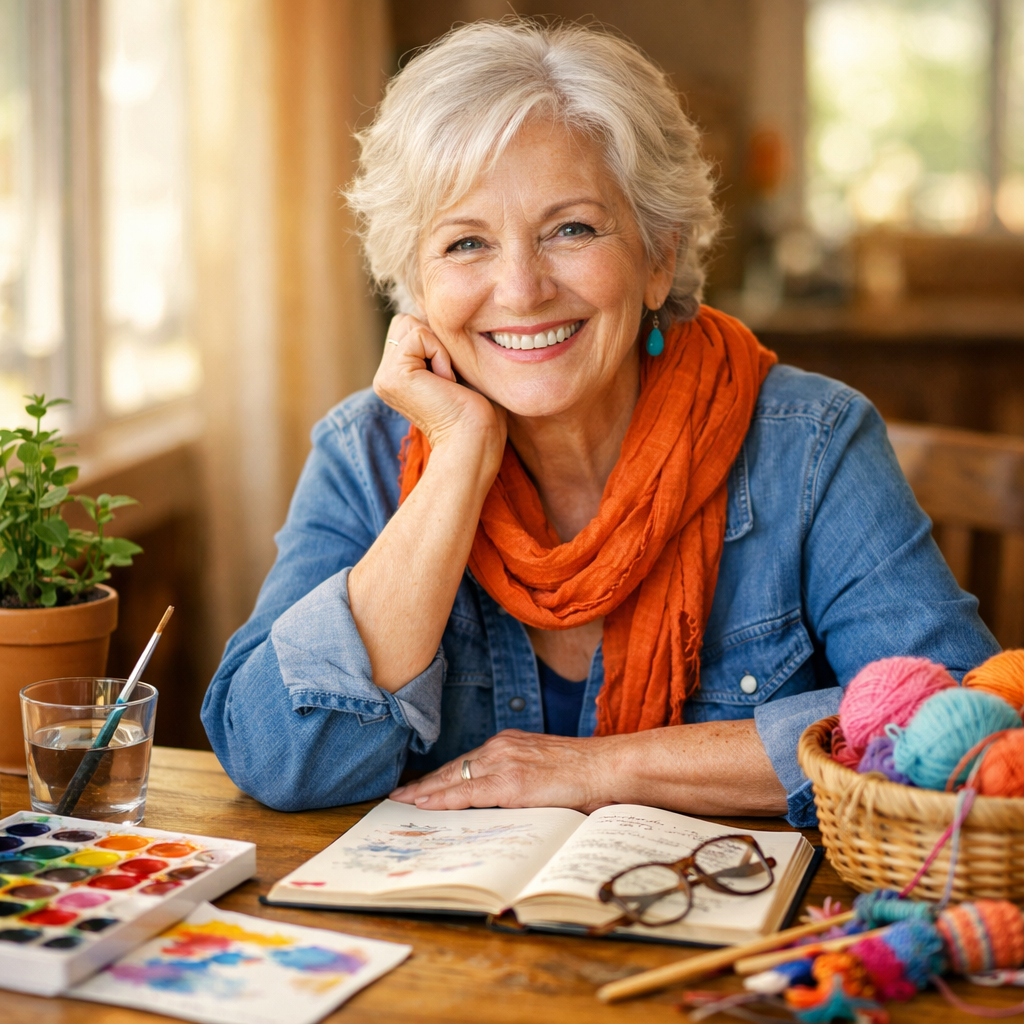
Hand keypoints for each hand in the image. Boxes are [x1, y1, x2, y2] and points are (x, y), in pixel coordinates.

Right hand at [374, 314, 505, 460]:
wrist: (476, 440)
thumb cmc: (478, 412)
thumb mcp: (455, 369)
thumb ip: (438, 345)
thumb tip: (432, 311)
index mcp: (397, 376)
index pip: (412, 327)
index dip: (439, 341)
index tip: (452, 379)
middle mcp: (384, 376)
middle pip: (406, 319)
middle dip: (435, 339)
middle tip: (449, 378)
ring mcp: (384, 376)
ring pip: (410, 322)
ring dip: (439, 347)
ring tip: (447, 380)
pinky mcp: (392, 376)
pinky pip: (419, 334)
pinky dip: (440, 353)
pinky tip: (446, 382)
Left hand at [389, 729, 620, 812]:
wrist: (609, 767)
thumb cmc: (587, 774)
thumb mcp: (547, 770)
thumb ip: (523, 779)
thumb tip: (507, 802)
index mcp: (510, 743)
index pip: (466, 762)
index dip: (441, 777)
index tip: (421, 787)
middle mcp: (502, 746)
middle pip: (453, 767)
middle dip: (425, 784)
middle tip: (398, 795)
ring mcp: (505, 762)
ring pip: (454, 777)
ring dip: (426, 792)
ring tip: (402, 802)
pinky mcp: (511, 781)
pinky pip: (468, 792)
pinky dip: (443, 799)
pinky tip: (424, 805)